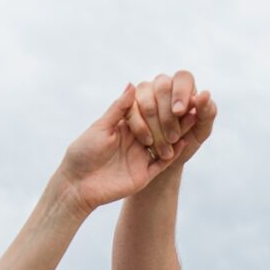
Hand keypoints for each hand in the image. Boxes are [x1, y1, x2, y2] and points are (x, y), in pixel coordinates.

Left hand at [60, 85, 189, 210]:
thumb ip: (119, 108)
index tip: (175, 92)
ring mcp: (140, 158)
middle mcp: (135, 141)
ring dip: (177, 132)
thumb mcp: (101, 127)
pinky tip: (184, 142)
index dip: (160, 104)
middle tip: (191, 103)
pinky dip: (174, 153)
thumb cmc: (83, 152)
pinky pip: (162, 164)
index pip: (148, 113)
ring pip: (164, 144)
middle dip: (174, 117)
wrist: (76, 185)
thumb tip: (133, 84)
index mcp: (125, 127)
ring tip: (193, 118)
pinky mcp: (144, 174)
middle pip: (159, 127)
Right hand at [125, 70, 217, 166]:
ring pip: (146, 99)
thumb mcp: (201, 131)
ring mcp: (144, 92)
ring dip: (155, 125)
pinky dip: (139, 126)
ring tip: (164, 147)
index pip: (183, 78)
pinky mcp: (128, 105)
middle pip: (163, 87)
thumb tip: (205, 94)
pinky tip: (148, 140)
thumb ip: (207, 113)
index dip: (181, 93)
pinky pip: (130, 110)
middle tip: (174, 138)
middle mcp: (163, 84)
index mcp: (183, 85)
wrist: (166, 159)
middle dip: (168, 115)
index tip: (179, 112)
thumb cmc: (187, 140)